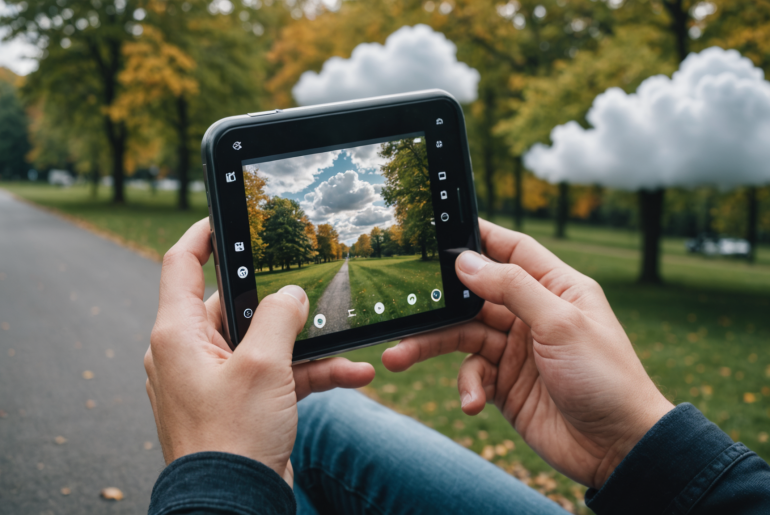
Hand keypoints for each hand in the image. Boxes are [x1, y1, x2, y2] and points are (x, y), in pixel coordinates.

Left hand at [145, 219, 374, 485]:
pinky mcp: (240, 403)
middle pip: (237, 306)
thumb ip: (281, 316)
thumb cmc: (233, 438)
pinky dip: (309, 374)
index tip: (224, 217)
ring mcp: (217, 380)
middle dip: (281, 303)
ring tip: (348, 344)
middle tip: (313, 290)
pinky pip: (276, 376)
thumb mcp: (263, 365)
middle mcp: (192, 353)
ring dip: (308, 346)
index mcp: (179, 334)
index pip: (181, 266)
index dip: (203, 235)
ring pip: (265, 344)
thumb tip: (293, 294)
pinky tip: (352, 375)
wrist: (235, 506)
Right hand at [382, 219, 672, 488]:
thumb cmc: (605, 378)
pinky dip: (467, 387)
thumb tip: (467, 261)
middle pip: (474, 296)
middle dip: (439, 303)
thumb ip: (513, 288)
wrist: (619, 448)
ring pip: (462, 336)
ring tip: (398, 358)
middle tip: (403, 306)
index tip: (440, 228)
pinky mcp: (506, 383)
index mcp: (555, 288)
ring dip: (431, 346)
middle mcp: (533, 314)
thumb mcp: (561, 324)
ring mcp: (517, 349)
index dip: (478, 237)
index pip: (512, 249)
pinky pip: (472, 374)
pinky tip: (474, 404)